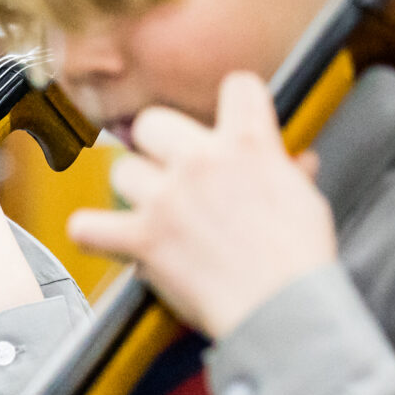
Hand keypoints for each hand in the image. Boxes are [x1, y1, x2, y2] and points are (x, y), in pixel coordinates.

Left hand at [66, 73, 335, 337]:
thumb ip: (288, 174)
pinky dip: (92, 233)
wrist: (284, 308)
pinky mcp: (143, 238)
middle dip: (160, 144)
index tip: (229, 122)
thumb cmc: (299, 259)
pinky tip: (105, 236)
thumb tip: (298, 162)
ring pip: (121, 171)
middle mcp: (201, 162)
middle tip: (175, 170)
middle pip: (152, 122)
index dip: (234, 103)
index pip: (236, 85)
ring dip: (134, 190)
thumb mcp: (306, 202)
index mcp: (248, 144)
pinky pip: (88, 226)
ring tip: (153, 212)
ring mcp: (166, 199)